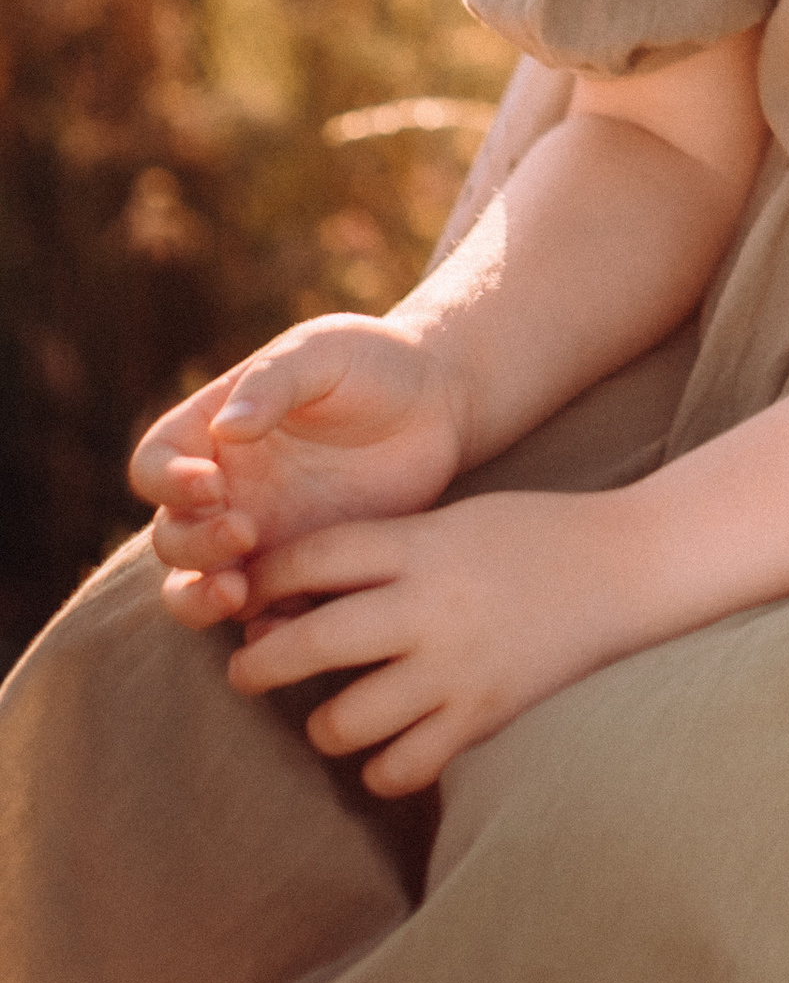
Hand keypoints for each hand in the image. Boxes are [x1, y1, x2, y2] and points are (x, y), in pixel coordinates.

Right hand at [133, 317, 466, 625]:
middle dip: (192, 544)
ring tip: (238, 594)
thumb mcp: (323, 353)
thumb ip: (274, 382)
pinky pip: (261, 616)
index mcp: (211, 430)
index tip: (213, 482)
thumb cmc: (373, 363)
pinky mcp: (298, 571)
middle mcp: (223, 490)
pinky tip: (285, 627)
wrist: (438, 404)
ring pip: (195, 585)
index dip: (167, 480)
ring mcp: (256, 536)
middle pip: (170, 535)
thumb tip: (225, 428)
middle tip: (243, 532)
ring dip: (201, 598)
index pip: (155, 464)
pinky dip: (260, 628)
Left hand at [225, 491, 648, 793]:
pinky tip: (389, 747)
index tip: (247, 598)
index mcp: (421, 544)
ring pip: (342, 722)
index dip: (263, 581)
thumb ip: (379, 553)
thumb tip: (287, 600)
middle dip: (258, 665)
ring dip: (321, 724)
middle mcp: (431, 607)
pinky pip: (401, 768)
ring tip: (331, 714)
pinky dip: (381, 767)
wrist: (625, 565)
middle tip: (248, 671)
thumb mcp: (451, 521)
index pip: (309, 560)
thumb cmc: (528, 535)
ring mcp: (457, 668)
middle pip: (308, 643)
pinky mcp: (483, 717)